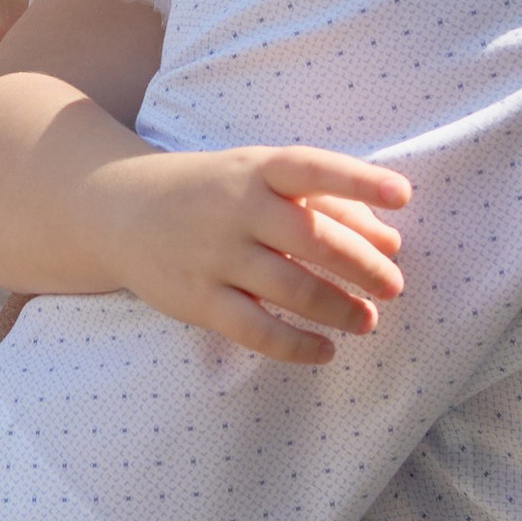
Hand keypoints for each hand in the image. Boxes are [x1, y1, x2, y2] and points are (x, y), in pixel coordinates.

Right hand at [97, 146, 412, 364]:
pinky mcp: (197, 299)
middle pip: (314, 240)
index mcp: (256, 170)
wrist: (119, 210)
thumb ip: (328, 204)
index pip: (312, 169)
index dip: (358, 182)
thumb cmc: (213, 192)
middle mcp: (235, 210)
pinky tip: (325, 351)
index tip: (402, 196)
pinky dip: (297, 346)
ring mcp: (214, 256)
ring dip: (339, 309)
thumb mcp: (262, 180)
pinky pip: (256, 330)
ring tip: (367, 321)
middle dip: (363, 267)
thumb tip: (392, 239)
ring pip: (292, 290)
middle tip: (394, 286)